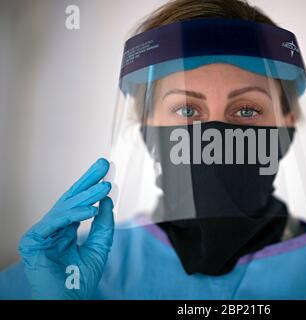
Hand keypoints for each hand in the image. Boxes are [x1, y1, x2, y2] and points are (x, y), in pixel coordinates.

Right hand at [18, 158, 113, 299]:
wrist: (69, 301)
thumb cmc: (80, 279)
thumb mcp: (100, 246)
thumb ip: (104, 223)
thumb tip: (108, 200)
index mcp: (67, 229)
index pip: (80, 202)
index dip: (93, 185)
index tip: (107, 171)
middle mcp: (54, 228)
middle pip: (71, 198)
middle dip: (88, 180)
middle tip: (104, 164)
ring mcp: (42, 234)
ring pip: (65, 208)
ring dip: (87, 196)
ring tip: (105, 187)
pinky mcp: (33, 241)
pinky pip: (54, 223)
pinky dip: (72, 215)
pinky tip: (90, 209)